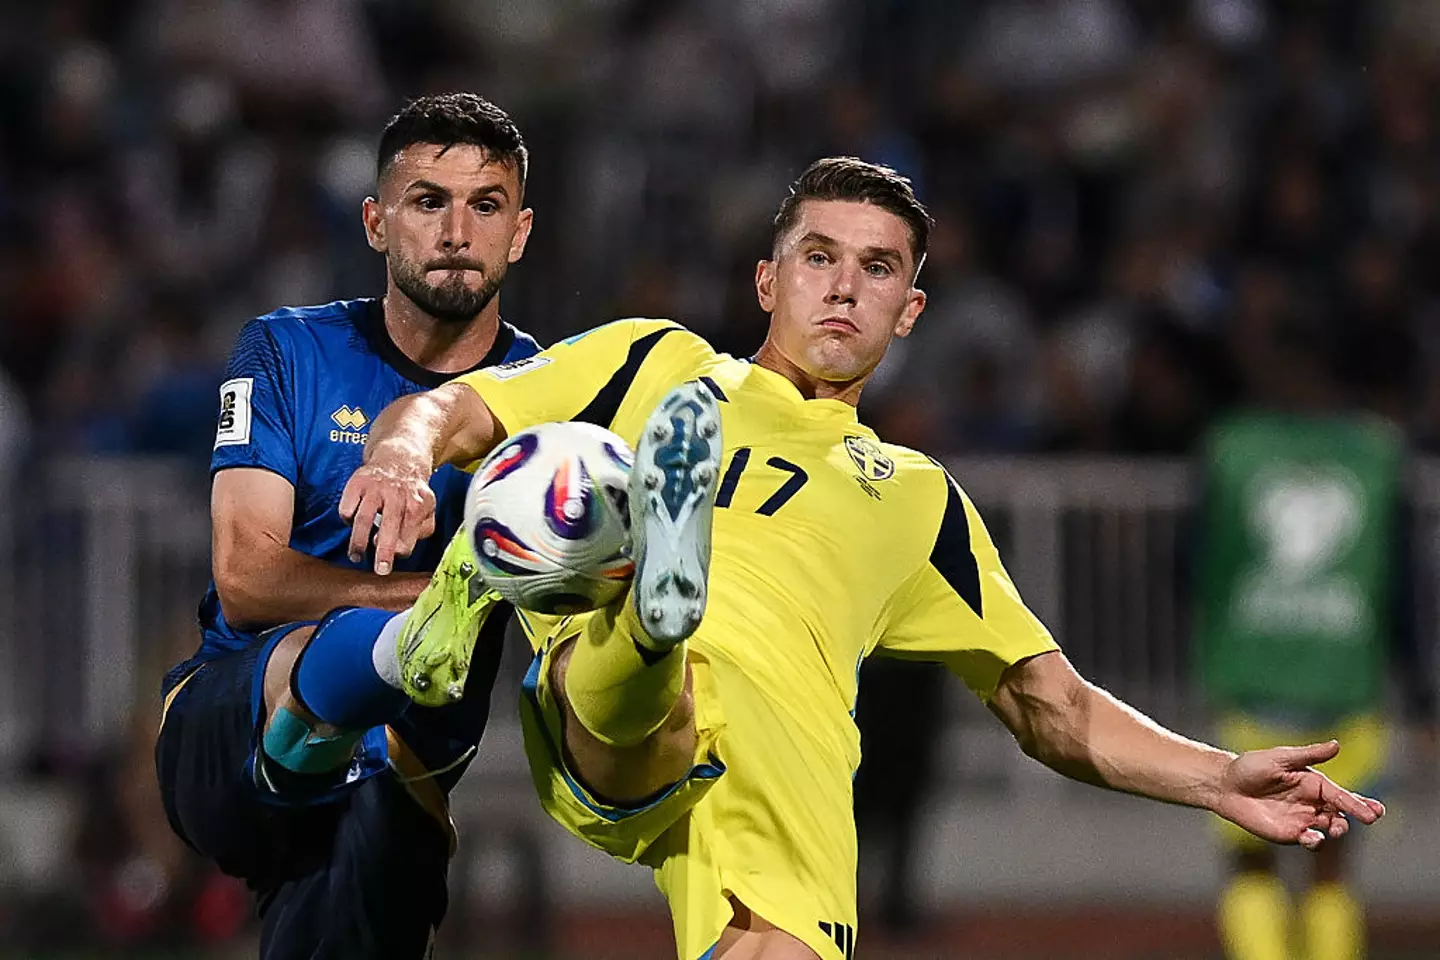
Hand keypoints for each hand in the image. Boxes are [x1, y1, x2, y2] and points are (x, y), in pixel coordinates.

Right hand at [338, 448, 436, 574]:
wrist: (398, 459)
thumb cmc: (412, 493)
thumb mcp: (427, 509)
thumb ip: (421, 530)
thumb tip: (402, 549)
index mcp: (418, 503)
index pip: (410, 534)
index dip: (401, 549)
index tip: (394, 558)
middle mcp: (397, 494)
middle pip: (389, 526)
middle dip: (384, 551)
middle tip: (380, 570)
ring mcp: (375, 488)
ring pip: (363, 519)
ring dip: (358, 542)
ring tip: (356, 556)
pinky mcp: (357, 483)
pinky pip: (347, 508)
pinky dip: (347, 520)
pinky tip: (353, 524)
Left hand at [1213, 740, 1385, 850]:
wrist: (1226, 786)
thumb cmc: (1252, 767)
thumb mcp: (1280, 758)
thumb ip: (1309, 755)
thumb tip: (1337, 745)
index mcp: (1315, 784)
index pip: (1341, 795)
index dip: (1359, 803)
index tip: (1375, 812)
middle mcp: (1313, 803)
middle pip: (1341, 814)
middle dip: (1355, 817)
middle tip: (1366, 819)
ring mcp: (1303, 820)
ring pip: (1329, 829)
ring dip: (1337, 830)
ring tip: (1335, 828)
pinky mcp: (1290, 834)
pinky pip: (1310, 840)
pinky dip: (1315, 842)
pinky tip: (1311, 838)